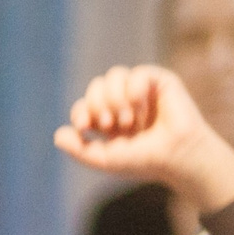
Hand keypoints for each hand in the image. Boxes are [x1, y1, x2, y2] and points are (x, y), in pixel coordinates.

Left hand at [54, 65, 233, 212]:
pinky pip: (136, 73)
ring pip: (113, 76)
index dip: (80, 111)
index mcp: (109, 120)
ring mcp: (141, 90)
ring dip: (114, 98)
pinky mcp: (159, 81)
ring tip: (127, 120)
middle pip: (96, 87)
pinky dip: (133, 90)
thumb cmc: (143, 161)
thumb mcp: (105, 159)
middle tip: (111, 124)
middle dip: (98, 104)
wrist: (176, 157)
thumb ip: (79, 149)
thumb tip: (58, 135)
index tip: (84, 126)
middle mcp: (124, 103)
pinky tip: (139, 106)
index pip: (84, 106)